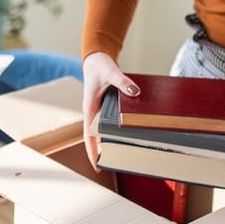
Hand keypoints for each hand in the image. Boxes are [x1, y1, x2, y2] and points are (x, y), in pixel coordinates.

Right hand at [82, 52, 139, 171]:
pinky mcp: (106, 106)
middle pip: (97, 136)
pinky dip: (118, 129)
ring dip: (111, 140)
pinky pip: (111, 121)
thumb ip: (122, 82)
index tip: (98, 166)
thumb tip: (135, 92)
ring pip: (104, 130)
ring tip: (124, 153)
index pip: (89, 135)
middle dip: (104, 151)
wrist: (96, 57)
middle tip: (116, 164)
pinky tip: (129, 133)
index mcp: (90, 108)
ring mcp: (99, 110)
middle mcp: (93, 112)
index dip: (93, 151)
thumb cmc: (99, 65)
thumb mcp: (111, 72)